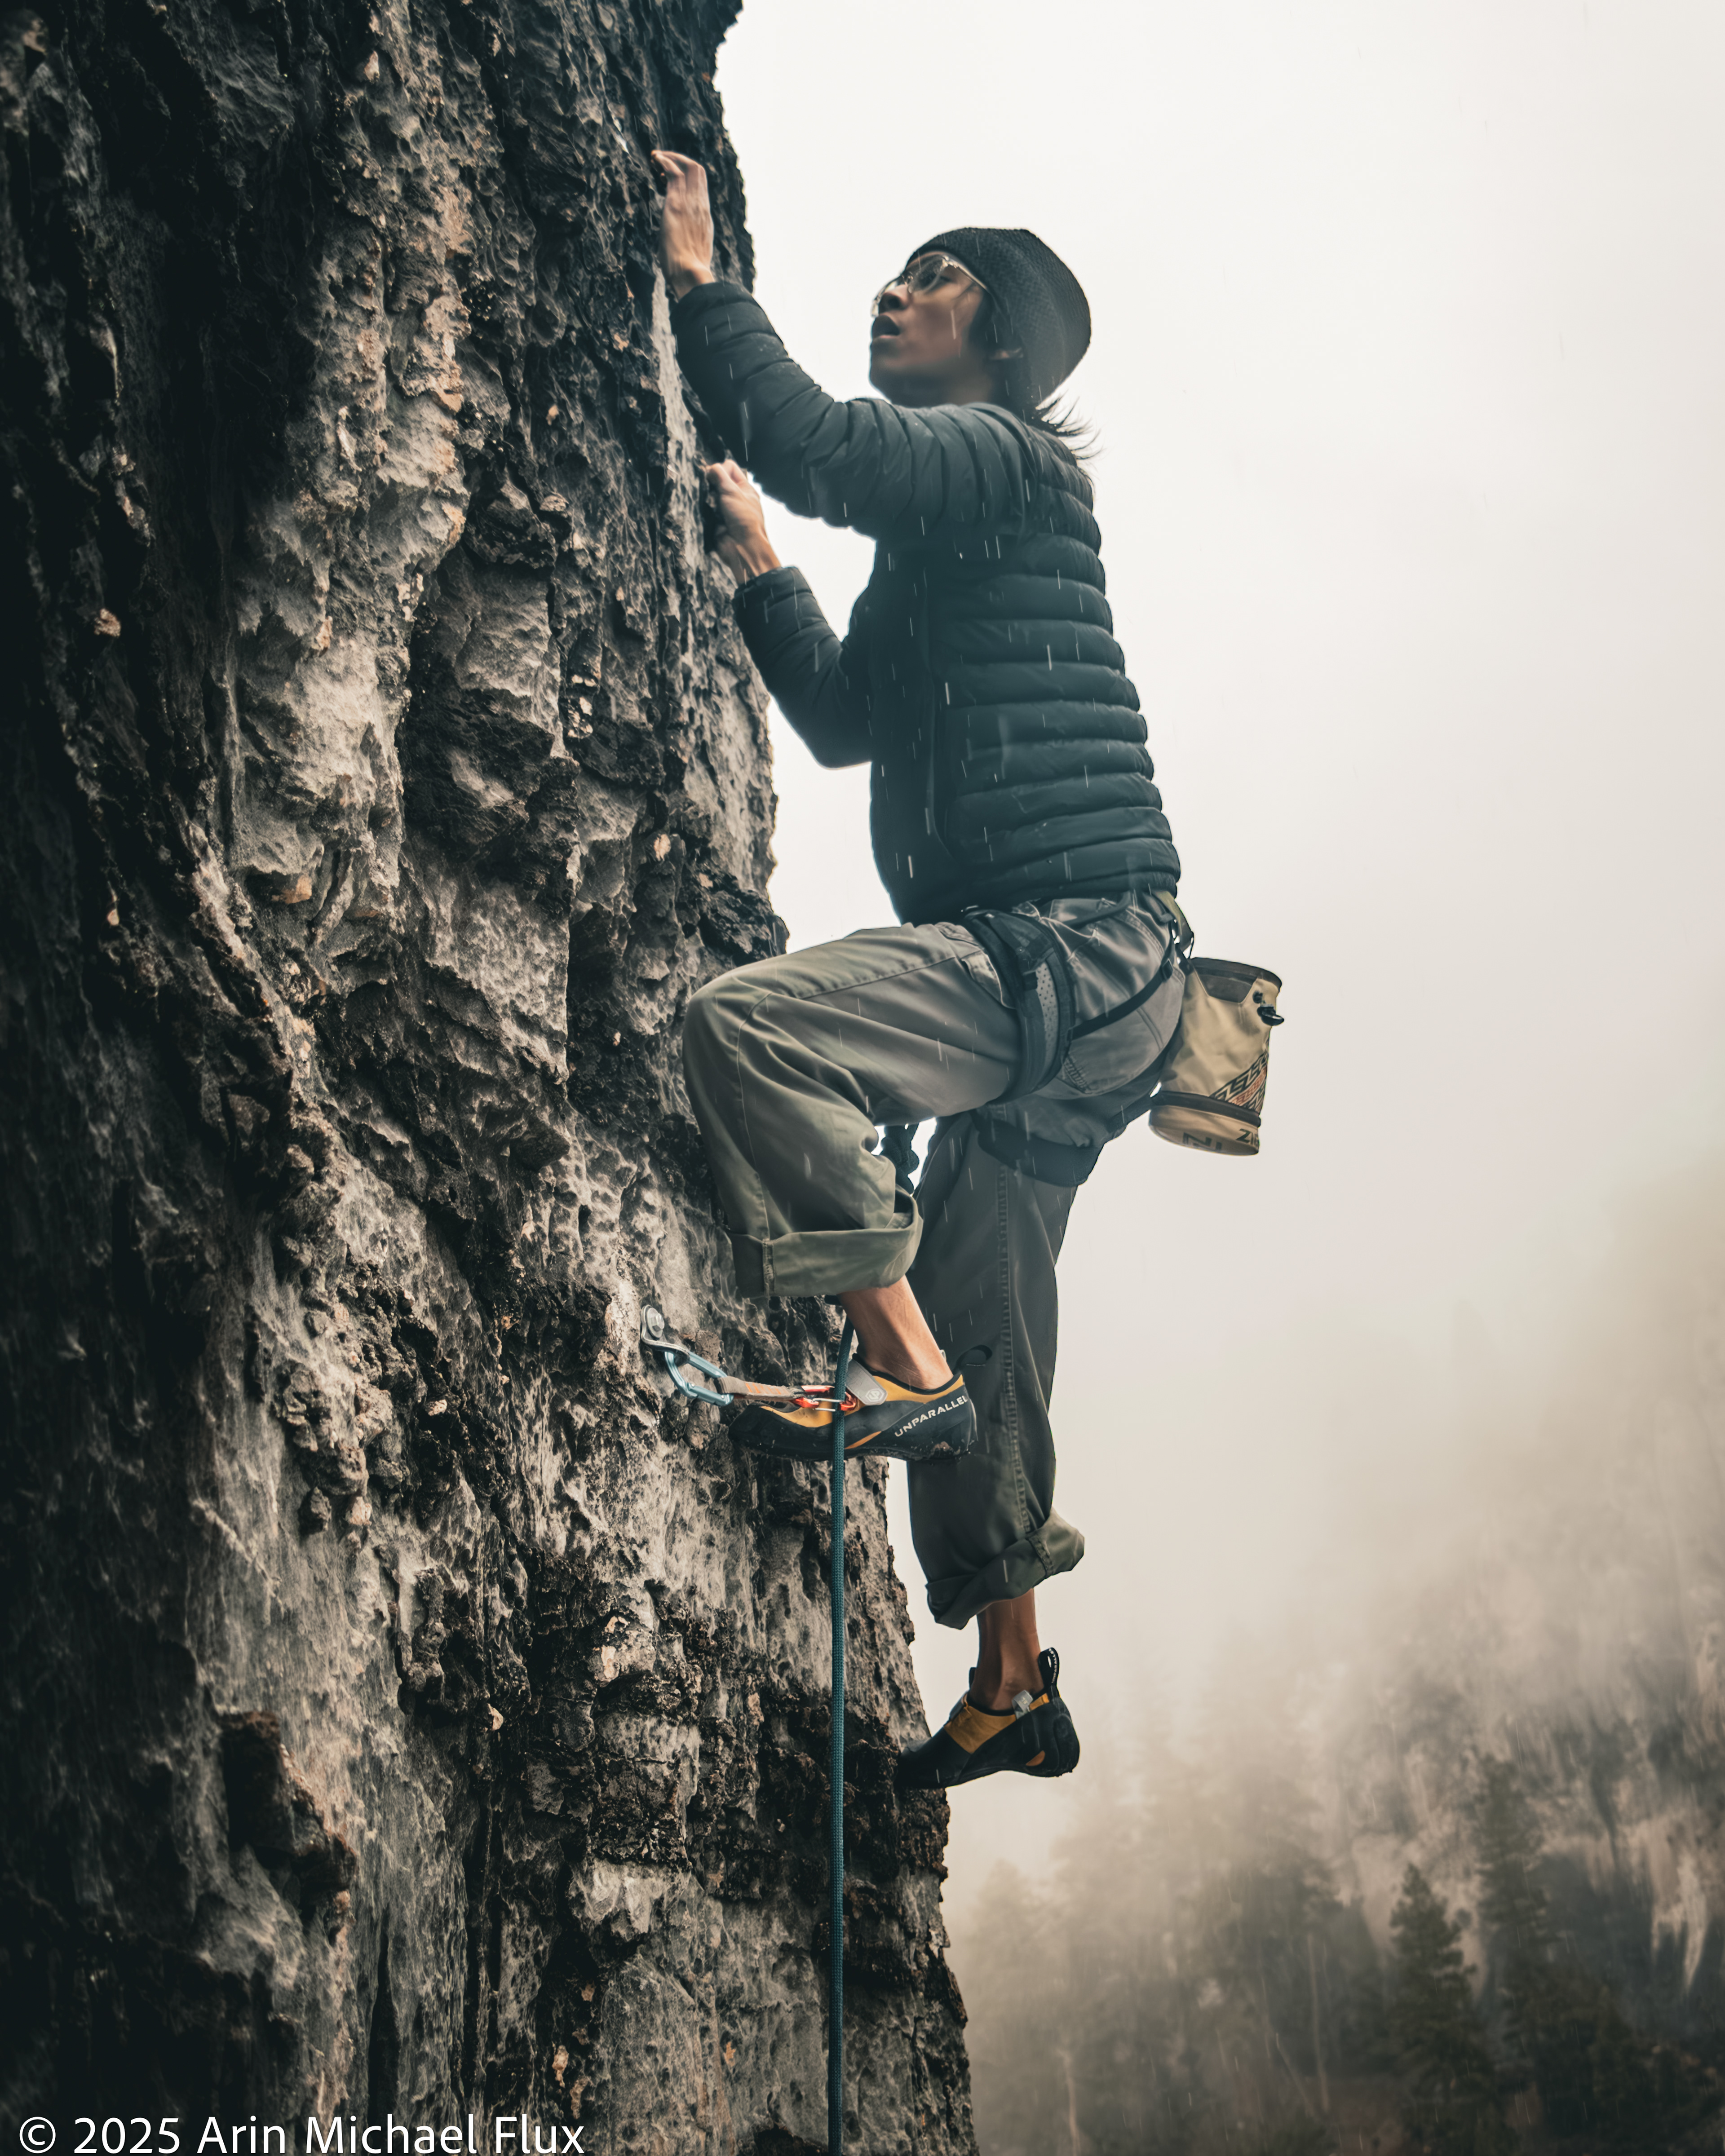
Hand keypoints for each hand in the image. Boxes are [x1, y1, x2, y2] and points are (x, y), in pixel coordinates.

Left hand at [651, 149, 715, 299]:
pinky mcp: (677, 203)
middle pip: (698, 171)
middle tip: (663, 161)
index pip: (700, 188)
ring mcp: (691, 203)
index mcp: (704, 218)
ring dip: (670, 157)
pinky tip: (655, 159)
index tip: (671, 177)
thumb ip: (687, 242)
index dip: (687, 177)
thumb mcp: (691, 254)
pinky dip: (664, 161)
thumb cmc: (687, 272)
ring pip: (688, 167)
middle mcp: (700, 206)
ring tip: (655, 157)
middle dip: (680, 161)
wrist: (690, 274)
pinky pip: (673, 172)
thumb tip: (677, 247)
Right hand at [704, 460, 779, 582]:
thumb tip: (709, 469)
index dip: (721, 469)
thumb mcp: (733, 491)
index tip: (716, 477)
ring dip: (708, 499)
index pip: (729, 468)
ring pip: (709, 495)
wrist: (742, 547)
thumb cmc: (744, 520)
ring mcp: (724, 509)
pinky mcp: (715, 520)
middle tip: (714, 494)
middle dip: (712, 486)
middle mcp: (734, 497)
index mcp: (744, 488)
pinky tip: (708, 515)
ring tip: (713, 507)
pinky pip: (705, 510)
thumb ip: (720, 475)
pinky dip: (704, 510)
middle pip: (716, 481)